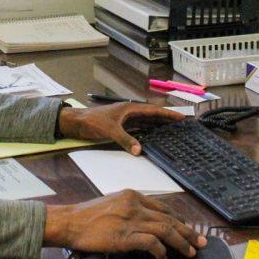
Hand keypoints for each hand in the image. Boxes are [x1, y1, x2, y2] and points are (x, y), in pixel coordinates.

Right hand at [43, 190, 205, 258]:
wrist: (69, 222)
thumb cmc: (87, 215)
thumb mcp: (113, 203)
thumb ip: (131, 208)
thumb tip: (147, 221)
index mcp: (132, 195)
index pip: (163, 206)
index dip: (179, 219)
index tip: (188, 227)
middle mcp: (134, 205)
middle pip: (169, 218)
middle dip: (188, 231)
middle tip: (200, 241)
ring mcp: (131, 220)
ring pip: (165, 230)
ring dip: (181, 242)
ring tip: (189, 252)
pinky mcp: (125, 236)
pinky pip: (151, 243)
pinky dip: (161, 251)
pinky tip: (163, 258)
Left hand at [58, 103, 184, 154]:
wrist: (77, 122)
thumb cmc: (92, 121)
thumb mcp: (110, 130)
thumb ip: (125, 140)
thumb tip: (139, 151)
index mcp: (129, 108)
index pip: (153, 111)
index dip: (167, 114)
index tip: (180, 117)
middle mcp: (129, 113)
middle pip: (151, 116)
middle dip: (165, 119)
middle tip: (180, 124)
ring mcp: (125, 120)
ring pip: (145, 122)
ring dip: (157, 126)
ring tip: (170, 130)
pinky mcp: (120, 127)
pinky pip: (137, 129)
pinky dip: (146, 133)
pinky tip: (151, 137)